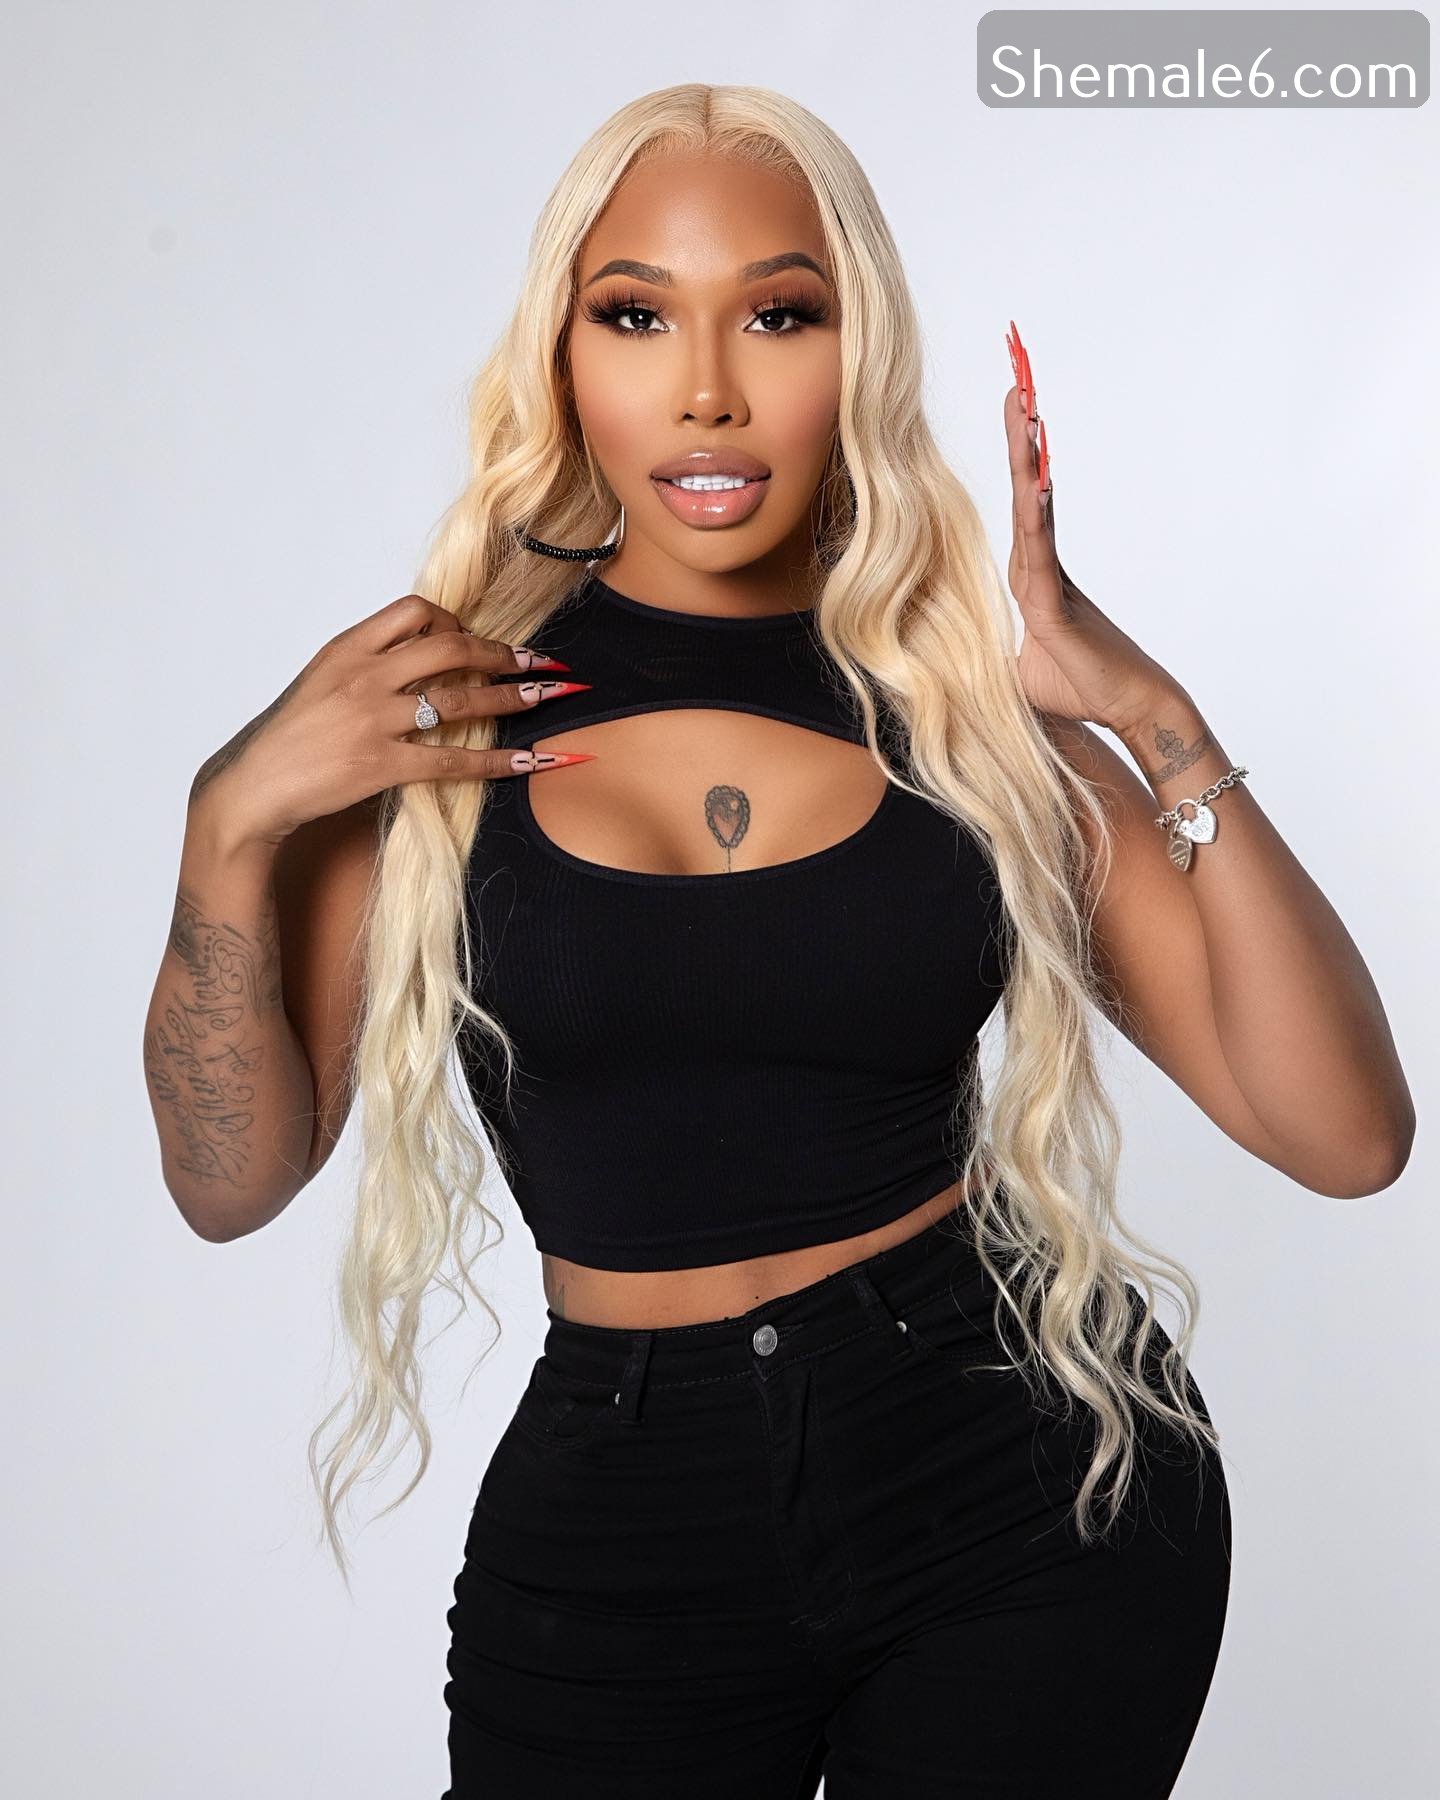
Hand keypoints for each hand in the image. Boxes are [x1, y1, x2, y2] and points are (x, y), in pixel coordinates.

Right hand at [185, 594, 590, 848]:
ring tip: (547, 696)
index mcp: (347, 649)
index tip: (476, 639)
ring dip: (513, 697)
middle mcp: (363, 677)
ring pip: (460, 699)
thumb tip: (420, 656)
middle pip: (449, 646)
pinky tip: (530, 762)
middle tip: (535, 662)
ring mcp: (373, 721)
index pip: (414, 612)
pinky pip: (454, 761)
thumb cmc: (289, 737)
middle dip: (501, 653)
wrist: (253, 786)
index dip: (456, 621)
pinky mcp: (381, 766)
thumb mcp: (321, 682)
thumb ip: (367, 664)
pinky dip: (499, 761)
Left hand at [1004, 322, 1179, 737]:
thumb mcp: (1014, 673)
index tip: (1013, 415)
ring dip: (1029, 458)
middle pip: (1025, 491)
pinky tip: (1035, 478)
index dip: (1013, 463)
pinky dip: (1037, 513)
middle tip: (1018, 378)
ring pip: (1032, 508)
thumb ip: (985, 657)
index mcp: (1027, 578)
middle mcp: (1039, 568)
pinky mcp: (1056, 602)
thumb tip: (951, 664)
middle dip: (1021, 436)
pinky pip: (1040, 549)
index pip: (1015, 510)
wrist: (1129, 709)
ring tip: (1025, 405)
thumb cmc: (1078, 692)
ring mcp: (1050, 580)